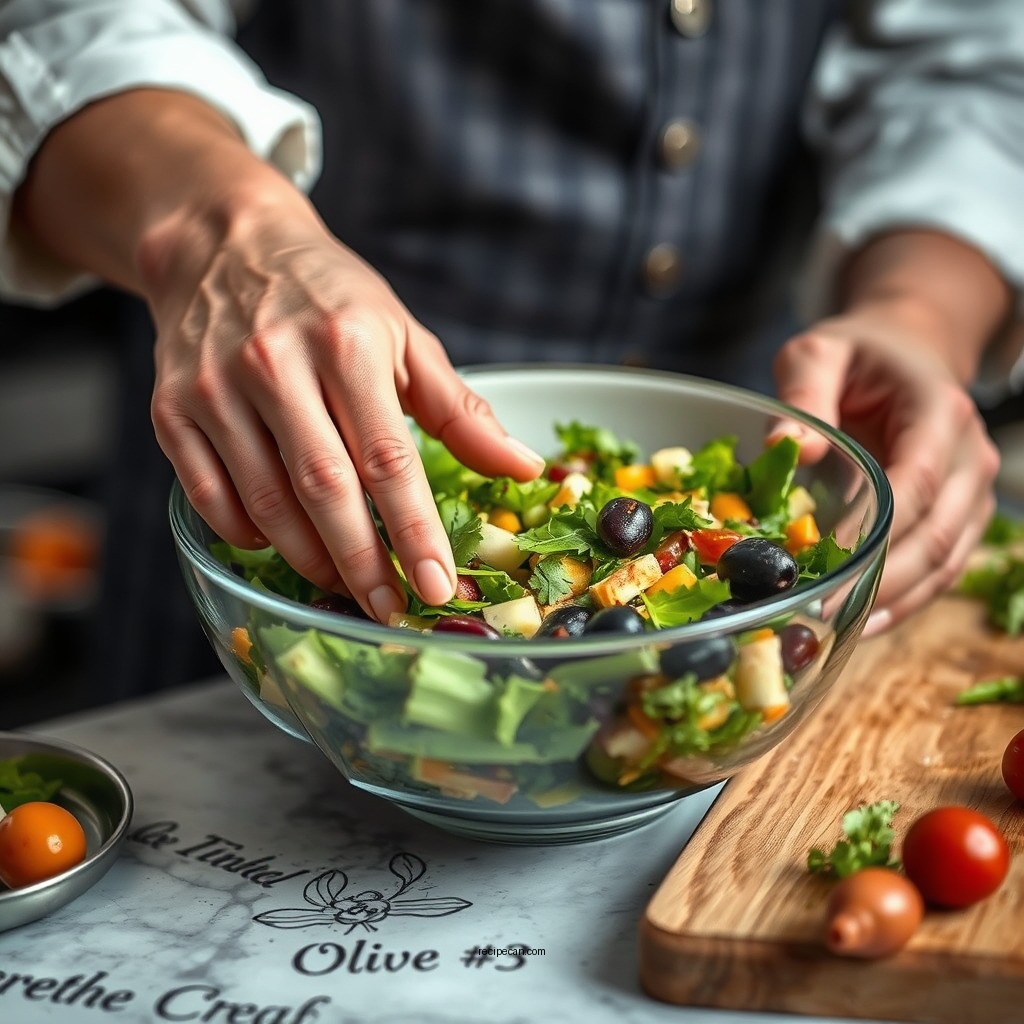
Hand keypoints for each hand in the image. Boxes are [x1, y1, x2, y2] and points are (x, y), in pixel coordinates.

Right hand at [142, 190, 545, 620]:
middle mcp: (276, 366)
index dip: (415, 530)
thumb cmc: (328, 297)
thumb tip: (521, 468)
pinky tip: (284, 545)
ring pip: (266, 502)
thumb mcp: (403, 336)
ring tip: (349, 585)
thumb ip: (459, 409)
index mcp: (347, 346)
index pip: (389, 459)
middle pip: (325, 490)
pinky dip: (250, 536)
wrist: (223, 247)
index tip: (439, 585)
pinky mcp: (171, 411)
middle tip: (393, 609)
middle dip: (364, 563)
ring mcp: (215, 390)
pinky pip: (210, 497)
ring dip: (311, 559)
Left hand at [769, 301, 999, 635]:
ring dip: (899, 599)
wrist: (907, 349)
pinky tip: (865, 617)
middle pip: (938, 533)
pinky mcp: (960, 512)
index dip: (879, 531)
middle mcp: (969, 454)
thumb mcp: (818, 352)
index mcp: (937, 412)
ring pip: (947, 559)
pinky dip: (909, 596)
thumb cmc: (857, 354)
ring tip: (843, 627)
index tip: (832, 565)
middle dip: (885, 580)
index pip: (918, 482)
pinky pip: (944, 564)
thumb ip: (803, 392)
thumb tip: (786, 447)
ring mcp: (972, 488)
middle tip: (826, 611)